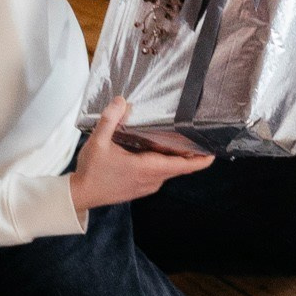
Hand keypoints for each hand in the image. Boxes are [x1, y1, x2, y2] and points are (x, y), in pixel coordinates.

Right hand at [70, 98, 208, 212]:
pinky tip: (160, 150)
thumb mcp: (98, 142)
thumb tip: (121, 100)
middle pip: (181, 166)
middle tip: (200, 135)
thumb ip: (110, 120)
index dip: (201, 160)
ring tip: (183, 139)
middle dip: (192, 153)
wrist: (80, 195)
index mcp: (147, 168)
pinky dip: (166, 162)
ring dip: (178, 157)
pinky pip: (161, 174)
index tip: (214, 151)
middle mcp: (152, 179)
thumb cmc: (91, 171)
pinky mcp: (142, 187)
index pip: (183, 165)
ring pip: (171, 170)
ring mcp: (148, 185)